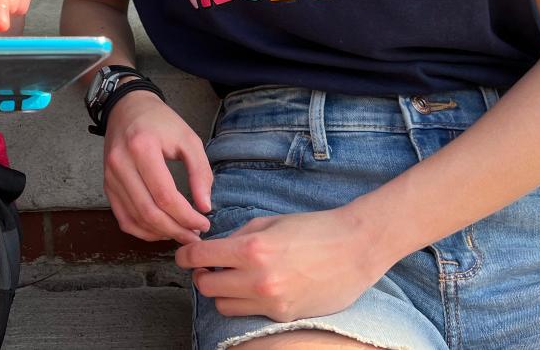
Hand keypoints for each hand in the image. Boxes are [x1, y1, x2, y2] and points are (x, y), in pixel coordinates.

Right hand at [103, 90, 212, 244]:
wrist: (127, 107)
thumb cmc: (160, 121)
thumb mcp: (188, 139)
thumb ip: (200, 172)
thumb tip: (205, 206)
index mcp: (142, 148)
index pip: (165, 195)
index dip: (187, 216)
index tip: (204, 223)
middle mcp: (121, 163)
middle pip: (148, 212)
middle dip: (175, 230)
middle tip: (195, 236)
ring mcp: (110, 176)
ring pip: (135, 219)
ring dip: (160, 233)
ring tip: (181, 234)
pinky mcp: (107, 185)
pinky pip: (123, 218)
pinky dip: (142, 230)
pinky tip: (160, 230)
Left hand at [177, 208, 388, 321]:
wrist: (356, 249)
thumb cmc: (314, 228)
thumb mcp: (270, 222)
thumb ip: (238, 236)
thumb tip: (215, 248)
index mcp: (251, 249)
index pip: (199, 257)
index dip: (184, 255)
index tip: (183, 254)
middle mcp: (257, 279)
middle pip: (206, 286)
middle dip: (201, 275)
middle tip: (208, 266)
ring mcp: (271, 301)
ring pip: (223, 305)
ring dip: (221, 292)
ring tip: (232, 278)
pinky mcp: (284, 315)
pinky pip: (249, 313)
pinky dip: (244, 302)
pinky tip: (255, 287)